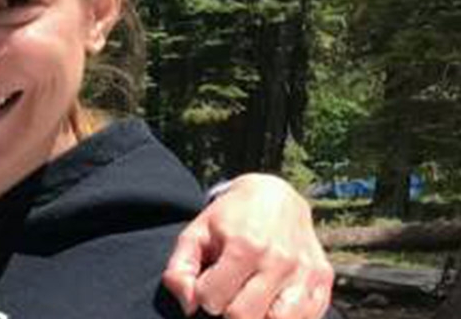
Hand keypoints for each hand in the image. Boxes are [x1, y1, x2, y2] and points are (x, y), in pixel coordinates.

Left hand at [163, 173, 332, 318]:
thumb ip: (180, 269)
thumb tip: (189, 306)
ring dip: (258, 317)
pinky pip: (306, 318)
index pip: (212, 299)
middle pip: (244, 316)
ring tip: (250, 301)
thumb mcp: (196, 234)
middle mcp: (279, 260)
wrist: (276, 196)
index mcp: (245, 246)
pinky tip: (272, 304)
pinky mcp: (323, 280)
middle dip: (227, 311)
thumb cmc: (229, 219)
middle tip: (228, 295)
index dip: (203, 298)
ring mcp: (305, 271)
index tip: (207, 286)